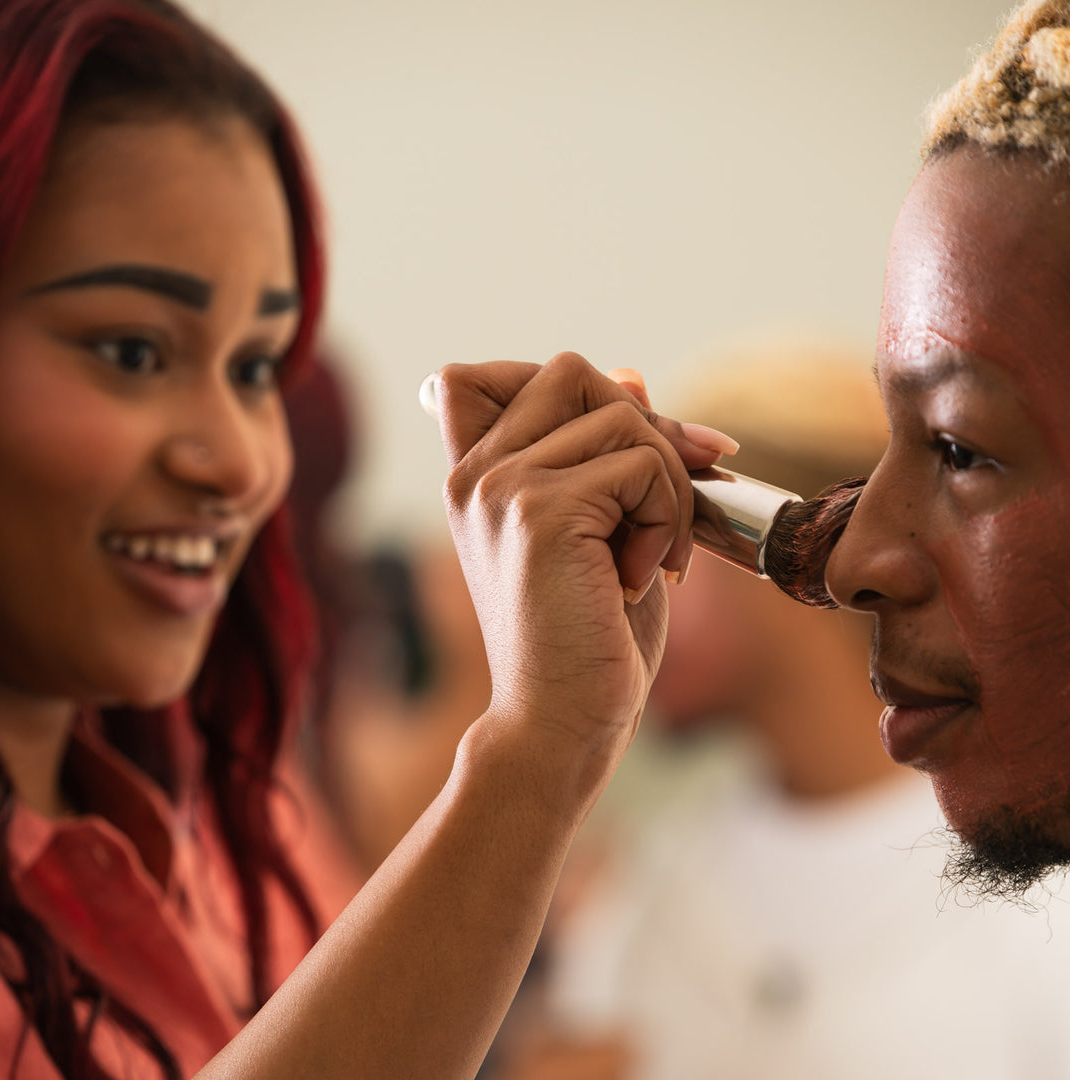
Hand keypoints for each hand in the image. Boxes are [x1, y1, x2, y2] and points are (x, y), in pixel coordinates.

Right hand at [432, 352, 734, 783]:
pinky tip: (648, 575)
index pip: (484, 373)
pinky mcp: (540, 510)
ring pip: (621, 413)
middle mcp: (476, 474)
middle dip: (643, 425)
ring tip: (654, 555)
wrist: (562, 721)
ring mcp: (502, 487)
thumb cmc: (586, 636)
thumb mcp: (598, 530)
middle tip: (667, 500)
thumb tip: (631, 374)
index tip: (622, 445)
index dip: (561, 388)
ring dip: (668, 483)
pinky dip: (670, 517)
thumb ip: (601, 451)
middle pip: (570, 371)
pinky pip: (641, 464)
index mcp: (475, 478)